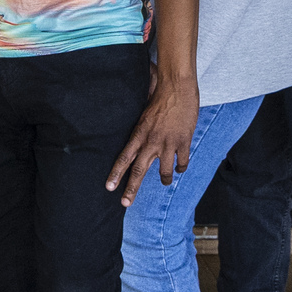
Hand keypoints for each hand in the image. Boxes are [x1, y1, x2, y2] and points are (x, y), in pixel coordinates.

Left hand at [109, 70, 198, 203]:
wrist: (177, 87)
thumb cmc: (158, 96)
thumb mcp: (142, 113)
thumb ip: (140, 129)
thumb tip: (136, 137)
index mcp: (139, 134)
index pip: (124, 158)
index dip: (116, 174)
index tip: (109, 187)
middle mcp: (151, 141)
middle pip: (139, 170)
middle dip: (131, 189)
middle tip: (125, 204)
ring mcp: (168, 143)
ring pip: (164, 171)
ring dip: (164, 180)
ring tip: (165, 183)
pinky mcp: (183, 142)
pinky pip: (182, 162)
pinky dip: (181, 168)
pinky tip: (180, 169)